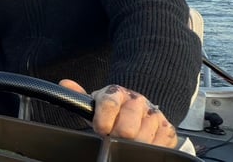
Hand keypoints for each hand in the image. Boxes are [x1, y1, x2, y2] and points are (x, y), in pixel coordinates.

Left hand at [60, 79, 178, 148]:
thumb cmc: (113, 109)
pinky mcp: (167, 128)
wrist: (139, 107)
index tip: (101, 130)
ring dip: (133, 144)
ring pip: (143, 139)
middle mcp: (137, 101)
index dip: (103, 121)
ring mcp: (154, 115)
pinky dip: (149, 147)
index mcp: (116, 93)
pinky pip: (159, 144)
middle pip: (127, 128)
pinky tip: (142, 141)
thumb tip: (65, 84)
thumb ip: (78, 96)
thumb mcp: (95, 103)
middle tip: (114, 137)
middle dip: (118, 137)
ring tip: (127, 139)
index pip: (109, 104)